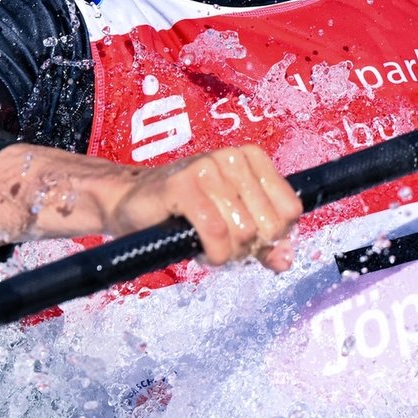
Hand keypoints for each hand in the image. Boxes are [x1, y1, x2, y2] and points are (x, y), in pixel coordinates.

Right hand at [0, 143, 302, 270]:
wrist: (127, 205)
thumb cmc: (182, 213)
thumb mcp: (231, 225)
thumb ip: (263, 241)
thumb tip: (286, 260)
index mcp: (252, 159)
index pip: (290, 209)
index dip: (273, 237)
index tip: (248, 242)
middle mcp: (233, 156)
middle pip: (268, 224)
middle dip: (247, 249)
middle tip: (222, 249)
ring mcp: (208, 167)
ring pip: (242, 230)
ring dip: (226, 254)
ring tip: (206, 246)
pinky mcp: (183, 183)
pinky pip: (216, 232)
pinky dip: (211, 252)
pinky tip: (197, 249)